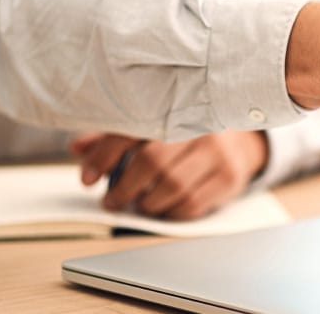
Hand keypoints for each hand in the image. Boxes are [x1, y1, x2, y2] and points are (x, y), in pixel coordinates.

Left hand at [69, 130, 267, 219]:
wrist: (242, 141)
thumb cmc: (188, 135)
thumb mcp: (153, 126)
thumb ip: (115, 136)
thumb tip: (77, 147)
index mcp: (173, 108)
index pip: (131, 130)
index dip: (104, 157)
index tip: (88, 180)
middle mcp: (198, 127)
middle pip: (152, 161)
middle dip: (124, 188)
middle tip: (111, 200)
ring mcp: (217, 152)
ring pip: (172, 185)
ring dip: (147, 202)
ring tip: (139, 203)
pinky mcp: (229, 176)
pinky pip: (192, 203)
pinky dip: (171, 211)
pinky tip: (164, 207)